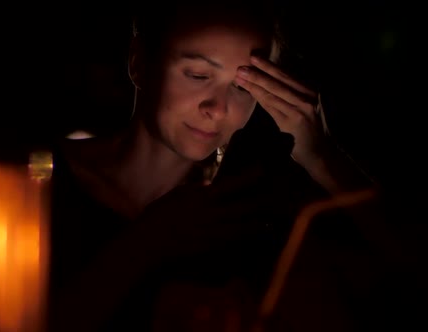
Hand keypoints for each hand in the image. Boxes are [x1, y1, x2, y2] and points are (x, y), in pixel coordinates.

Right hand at [133, 167, 269, 260]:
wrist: (151, 241)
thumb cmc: (158, 215)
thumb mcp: (176, 195)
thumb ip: (195, 190)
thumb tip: (210, 185)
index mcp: (202, 197)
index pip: (231, 185)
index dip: (248, 178)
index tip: (262, 171)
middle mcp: (212, 213)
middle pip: (242, 207)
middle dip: (260, 203)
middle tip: (276, 198)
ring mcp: (212, 232)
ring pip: (241, 226)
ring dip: (257, 223)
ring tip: (270, 222)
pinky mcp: (210, 246)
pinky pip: (232, 241)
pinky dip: (243, 238)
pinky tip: (252, 237)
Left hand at [235, 56, 325, 168]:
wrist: (320, 152)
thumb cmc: (308, 130)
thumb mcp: (304, 108)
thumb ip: (291, 95)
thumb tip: (266, 82)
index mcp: (310, 90)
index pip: (286, 75)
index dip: (269, 66)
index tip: (254, 57)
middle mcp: (308, 96)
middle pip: (280, 81)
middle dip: (260, 71)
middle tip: (243, 63)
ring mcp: (301, 108)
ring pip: (274, 93)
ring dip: (255, 83)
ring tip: (240, 76)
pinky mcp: (293, 121)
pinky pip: (272, 106)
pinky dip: (260, 97)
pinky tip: (249, 91)